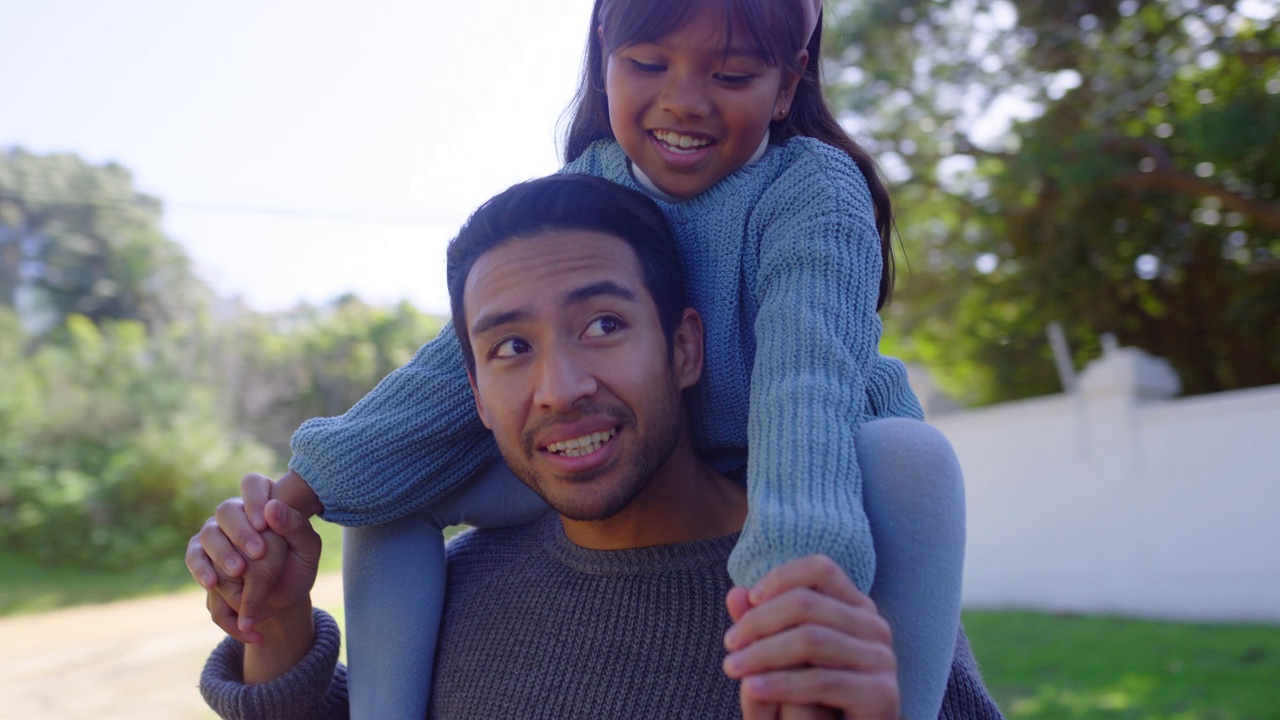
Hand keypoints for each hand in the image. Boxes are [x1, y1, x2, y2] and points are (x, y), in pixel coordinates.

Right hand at [187, 473, 315, 634]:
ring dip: (223, 551)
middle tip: (259, 553)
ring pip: (209, 532)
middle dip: (241, 531)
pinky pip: (194, 556)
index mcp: (264, 503)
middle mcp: (236, 514)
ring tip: (239, 571)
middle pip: (226, 509)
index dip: (254, 498)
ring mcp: (216, 533)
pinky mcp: (201, 555)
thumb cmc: (297, 568)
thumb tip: (273, 507)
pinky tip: (212, 582)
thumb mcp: (307, 549)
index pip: (253, 484)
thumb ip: (295, 525)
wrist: (280, 601)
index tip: (263, 524)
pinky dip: (201, 568)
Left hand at [723, 555, 899, 719]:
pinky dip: (781, 684)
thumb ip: (763, 625)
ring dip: (763, 652)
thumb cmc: (813, 697)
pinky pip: (822, 681)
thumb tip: (734, 592)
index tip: (749, 600)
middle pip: (808, 603)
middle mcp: (874, 627)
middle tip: (730, 642)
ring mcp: (881, 659)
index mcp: (856, 608)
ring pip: (811, 640)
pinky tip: (753, 688)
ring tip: (732, 667)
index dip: (781, 578)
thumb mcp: (784, 656)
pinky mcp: (881, 694)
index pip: (819, 569)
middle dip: (760, 620)